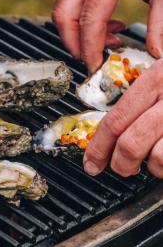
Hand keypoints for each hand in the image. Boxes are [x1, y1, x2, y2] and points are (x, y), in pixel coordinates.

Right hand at [52, 0, 162, 72]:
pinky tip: (111, 29)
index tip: (95, 67)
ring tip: (109, 43)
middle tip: (92, 60)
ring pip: (65, 13)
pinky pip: (74, 7)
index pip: (89, 19)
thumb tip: (156, 53)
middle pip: (64, 16)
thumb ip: (160, 23)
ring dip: (79, 35)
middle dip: (74, 44)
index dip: (89, 48)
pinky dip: (85, 25)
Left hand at [83, 58, 162, 176]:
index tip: (91, 162)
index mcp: (156, 78)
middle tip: (121, 168)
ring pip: (156, 158)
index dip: (97, 147)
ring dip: (151, 168)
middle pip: (129, 143)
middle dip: (119, 164)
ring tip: (154, 161)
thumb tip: (112, 129)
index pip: (115, 119)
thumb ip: (143, 94)